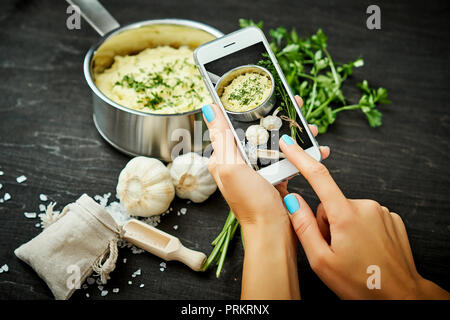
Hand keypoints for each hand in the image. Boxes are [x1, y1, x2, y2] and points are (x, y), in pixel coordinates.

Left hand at [203, 96, 328, 227]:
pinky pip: (288, 158)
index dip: (247, 106)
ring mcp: (259, 169)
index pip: (232, 124)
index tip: (263, 92)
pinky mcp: (275, 177)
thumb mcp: (231, 168)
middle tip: (295, 105)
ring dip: (294, 132)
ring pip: (276, 142)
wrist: (273, 232)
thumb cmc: (250, 204)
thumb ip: (222, 139)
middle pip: (257, 130)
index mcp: (225, 158)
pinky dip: (301, 152)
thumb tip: (208, 109)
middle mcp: (240, 162)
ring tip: (311, 127)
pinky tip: (316, 148)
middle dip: (277, 116)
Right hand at [279, 134, 449, 299]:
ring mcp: (380, 211)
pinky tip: (364, 247)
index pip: (318, 177)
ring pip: (346, 210)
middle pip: (330, 204)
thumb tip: (292, 201)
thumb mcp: (321, 260)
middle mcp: (364, 206)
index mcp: (345, 215)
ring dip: (343, 227)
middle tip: (333, 248)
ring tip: (351, 251)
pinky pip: (363, 216)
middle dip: (326, 223)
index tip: (290, 144)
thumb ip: (303, 226)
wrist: (400, 296)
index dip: (301, 158)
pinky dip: (359, 229)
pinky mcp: (390, 218)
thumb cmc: (361, 283)